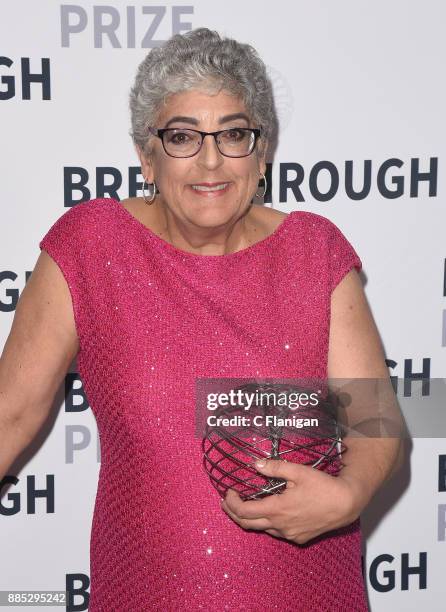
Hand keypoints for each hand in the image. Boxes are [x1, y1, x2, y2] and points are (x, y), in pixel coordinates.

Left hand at [220, 459, 364, 544]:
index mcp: (277, 509)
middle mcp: (280, 526)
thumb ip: (274, 468)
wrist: (346, 504)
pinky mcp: (299, 538)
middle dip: (233, 513)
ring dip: (250, 518)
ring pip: (262, 529)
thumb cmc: (322, 486)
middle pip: (248, 524)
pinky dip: (267, 522)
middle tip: (226, 503)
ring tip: (245, 506)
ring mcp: (290, 534)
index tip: (228, 493)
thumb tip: (255, 464)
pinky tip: (270, 512)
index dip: (232, 503)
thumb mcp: (298, 471)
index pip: (244, 512)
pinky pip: (277, 532)